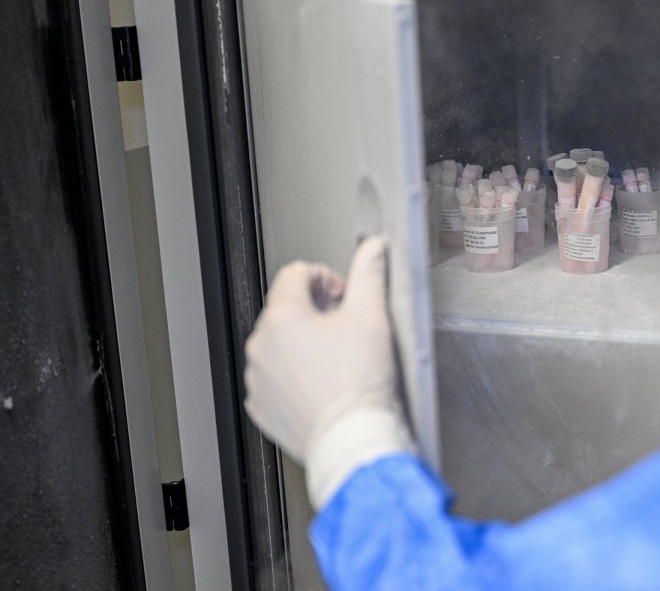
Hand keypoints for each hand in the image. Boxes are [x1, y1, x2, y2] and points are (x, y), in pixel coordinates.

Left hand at [244, 237, 413, 504]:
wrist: (353, 441)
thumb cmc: (360, 385)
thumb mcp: (372, 316)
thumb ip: (370, 274)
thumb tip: (373, 247)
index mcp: (282, 317)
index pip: (296, 273)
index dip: (326, 277)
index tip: (345, 295)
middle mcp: (261, 346)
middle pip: (287, 309)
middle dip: (317, 313)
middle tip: (349, 331)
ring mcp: (258, 380)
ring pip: (280, 346)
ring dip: (306, 346)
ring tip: (339, 364)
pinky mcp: (262, 408)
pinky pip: (276, 380)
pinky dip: (297, 378)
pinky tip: (325, 387)